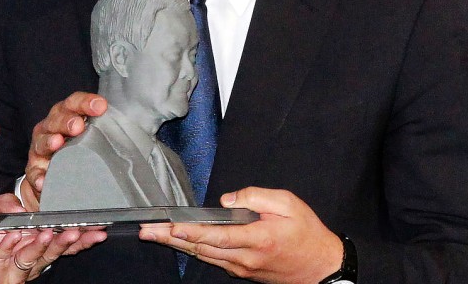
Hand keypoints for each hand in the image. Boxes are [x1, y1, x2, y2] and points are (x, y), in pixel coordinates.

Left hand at [0, 193, 106, 283]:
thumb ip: (3, 202)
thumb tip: (22, 204)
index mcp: (28, 238)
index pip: (57, 234)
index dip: (77, 231)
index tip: (94, 223)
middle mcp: (25, 256)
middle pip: (54, 250)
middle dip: (71, 241)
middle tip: (84, 231)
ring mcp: (13, 270)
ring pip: (36, 259)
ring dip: (48, 245)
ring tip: (57, 233)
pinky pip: (7, 262)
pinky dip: (10, 248)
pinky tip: (14, 236)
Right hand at [21, 92, 106, 210]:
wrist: (54, 175)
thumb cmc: (76, 150)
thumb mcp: (89, 137)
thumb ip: (104, 132)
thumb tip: (131, 133)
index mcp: (66, 116)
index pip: (74, 103)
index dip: (86, 102)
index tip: (100, 106)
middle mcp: (51, 128)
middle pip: (56, 119)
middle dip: (67, 121)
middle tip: (78, 126)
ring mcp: (40, 148)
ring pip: (42, 141)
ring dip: (49, 141)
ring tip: (57, 144)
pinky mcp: (34, 170)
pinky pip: (34, 173)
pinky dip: (38, 177)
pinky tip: (44, 180)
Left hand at [139, 187, 342, 283]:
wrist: (321, 266)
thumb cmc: (307, 232)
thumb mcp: (288, 204)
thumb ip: (256, 197)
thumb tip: (227, 199)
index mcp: (257, 239)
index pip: (216, 235)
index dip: (191, 231)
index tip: (170, 227)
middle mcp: (245, 258)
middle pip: (202, 248)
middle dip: (171, 239)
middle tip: (146, 231)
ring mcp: (242, 268)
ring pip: (204, 256)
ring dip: (178, 246)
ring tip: (155, 236)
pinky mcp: (243, 271)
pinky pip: (214, 260)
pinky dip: (195, 251)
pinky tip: (181, 243)